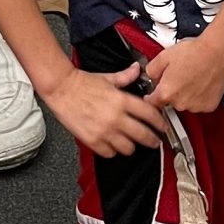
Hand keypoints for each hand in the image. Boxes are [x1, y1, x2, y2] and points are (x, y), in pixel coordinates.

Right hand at [47, 60, 164, 156]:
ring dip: (131, 146)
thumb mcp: (108, 78)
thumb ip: (126, 76)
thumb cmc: (81, 83)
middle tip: (155, 141)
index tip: (163, 126)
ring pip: (129, 148)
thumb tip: (137, 69)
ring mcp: (105, 131)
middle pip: (144, 135)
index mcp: (122, 100)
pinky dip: (113, 151)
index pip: (150, 114)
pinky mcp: (93, 141)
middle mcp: (116, 117)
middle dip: (153, 140)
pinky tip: (112, 144)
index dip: (160, 122)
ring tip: (130, 143)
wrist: (61, 89)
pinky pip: (110, 153)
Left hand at [149, 29, 223, 115]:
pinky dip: (198, 96)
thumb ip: (151, 70)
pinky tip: (201, 83)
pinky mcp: (209, 106)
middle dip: (170, 91)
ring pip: (184, 103)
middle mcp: (180, 103)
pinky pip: (198, 104)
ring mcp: (196, 107)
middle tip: (178, 76)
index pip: (152, 103)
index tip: (153, 93)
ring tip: (191, 77)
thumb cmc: (193, 52)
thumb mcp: (163, 56)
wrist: (217, 52)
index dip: (151, 97)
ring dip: (185, 95)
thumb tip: (150, 76)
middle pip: (169, 102)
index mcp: (166, 92)